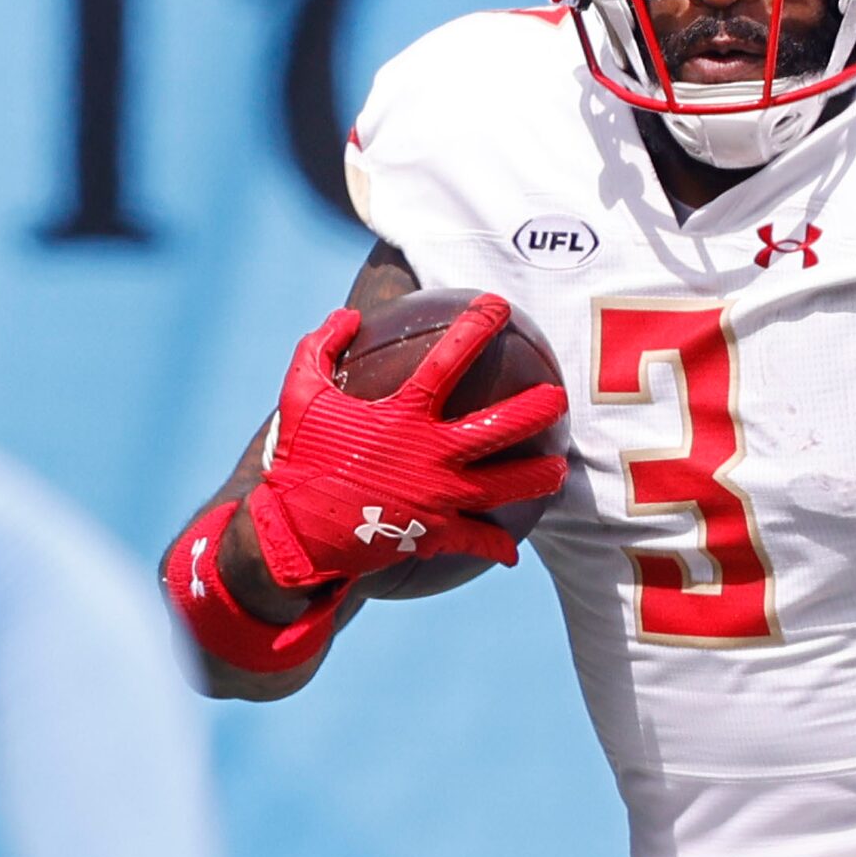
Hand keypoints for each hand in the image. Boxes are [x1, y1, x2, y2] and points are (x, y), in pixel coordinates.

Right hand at [246, 296, 568, 589]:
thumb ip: (320, 349)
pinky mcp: (437, 533)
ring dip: (538, 477)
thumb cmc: (300, 460)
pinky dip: (497, 546)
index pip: (447, 362)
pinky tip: (513, 551)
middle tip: (560, 399)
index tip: (500, 305)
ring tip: (561, 470)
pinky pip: (477, 539)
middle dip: (536, 411)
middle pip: (499, 427)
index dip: (475, 328)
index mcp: (403, 416)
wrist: (294, 532)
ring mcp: (439, 495)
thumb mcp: (299, 396)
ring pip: (506, 485)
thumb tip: (346, 315)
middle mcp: (431, 454)